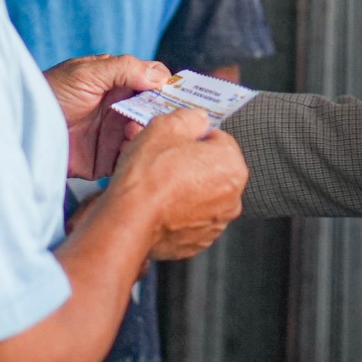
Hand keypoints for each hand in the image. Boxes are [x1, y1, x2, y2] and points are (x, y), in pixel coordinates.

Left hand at [44, 54, 169, 179]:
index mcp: (118, 84)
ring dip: (143, 137)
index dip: (167, 90)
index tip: (176, 96)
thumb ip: (125, 68)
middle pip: (154, 114)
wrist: (22, 129)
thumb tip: (162, 76)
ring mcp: (112, 136)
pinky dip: (132, 158)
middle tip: (149, 117)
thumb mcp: (87, 72)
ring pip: (144, 139)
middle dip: (157, 116)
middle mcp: (119, 110)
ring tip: (130, 134)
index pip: (154, 85)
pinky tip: (124, 151)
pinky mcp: (103, 161)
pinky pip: (128, 162)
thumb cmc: (49, 92)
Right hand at [106, 108, 247, 260]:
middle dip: (187, 162)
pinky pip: (189, 219)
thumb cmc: (150, 175)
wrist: (129, 218)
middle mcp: (232, 198)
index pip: (218, 140)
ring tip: (155, 181)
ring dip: (183, 186)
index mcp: (232, 166)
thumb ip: (190, 118)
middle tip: (161, 158)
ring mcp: (215, 223)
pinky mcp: (197, 243)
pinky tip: (158, 204)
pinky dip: (177, 211)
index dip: (193, 137)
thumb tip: (198, 120)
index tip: (175, 141)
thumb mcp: (167, 127)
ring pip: (199, 194)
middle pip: (210, 169)